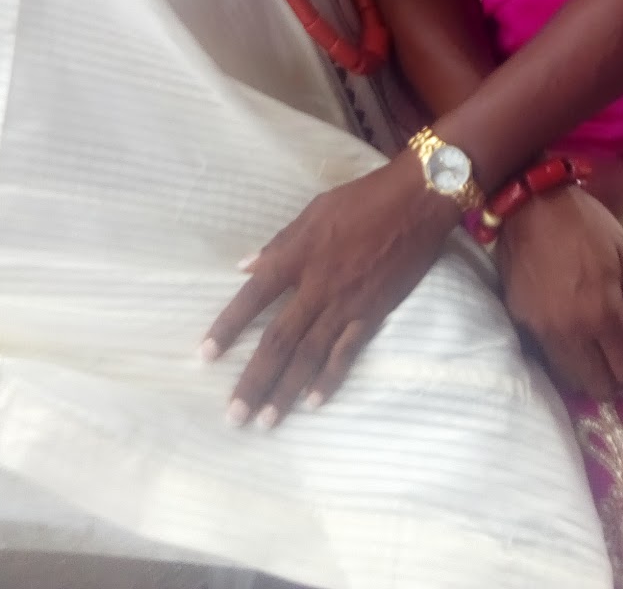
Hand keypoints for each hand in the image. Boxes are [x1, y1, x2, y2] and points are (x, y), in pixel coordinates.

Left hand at [201, 153, 459, 427]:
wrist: (416, 202)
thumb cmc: (361, 199)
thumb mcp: (313, 211)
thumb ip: (279, 243)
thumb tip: (244, 267)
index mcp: (296, 256)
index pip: (253, 296)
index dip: (228, 327)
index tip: (205, 356)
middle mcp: (316, 286)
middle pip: (278, 340)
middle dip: (254, 380)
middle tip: (234, 415)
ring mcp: (345, 304)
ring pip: (309, 356)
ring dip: (285, 391)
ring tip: (265, 422)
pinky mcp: (373, 314)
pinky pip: (346, 353)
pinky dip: (329, 379)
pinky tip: (312, 403)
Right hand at [495, 186, 622, 401]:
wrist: (531, 203)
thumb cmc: (588, 226)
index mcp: (603, 315)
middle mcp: (571, 333)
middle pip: (598, 387)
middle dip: (613, 375)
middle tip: (614, 349)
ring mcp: (540, 330)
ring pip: (570, 380)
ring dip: (586, 370)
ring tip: (590, 343)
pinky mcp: (520, 321)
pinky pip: (546, 357)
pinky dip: (561, 355)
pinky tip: (566, 329)